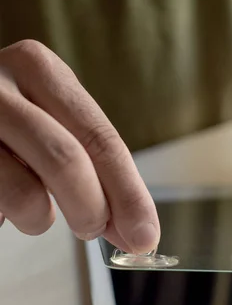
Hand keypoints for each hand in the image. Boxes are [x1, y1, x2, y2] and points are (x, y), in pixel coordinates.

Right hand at [0, 40, 159, 252]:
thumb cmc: (7, 125)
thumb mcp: (51, 124)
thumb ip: (93, 169)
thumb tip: (136, 229)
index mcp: (39, 70)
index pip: (100, 138)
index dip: (128, 194)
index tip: (145, 234)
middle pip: (67, 161)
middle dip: (92, 210)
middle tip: (94, 230)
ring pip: (25, 195)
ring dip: (41, 220)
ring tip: (36, 212)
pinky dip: (6, 217)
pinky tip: (3, 201)